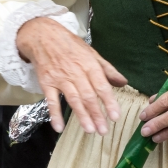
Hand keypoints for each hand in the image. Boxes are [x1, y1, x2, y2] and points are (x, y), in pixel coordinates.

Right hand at [17, 17, 126, 134]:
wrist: (44, 36)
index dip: (109, 101)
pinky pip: (51, 101)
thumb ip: (107, 69)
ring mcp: (60, 78)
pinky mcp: (47, 83)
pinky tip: (60, 127)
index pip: (102, 85)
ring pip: (73, 99)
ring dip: (81, 116)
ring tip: (90, 130)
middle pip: (88, 96)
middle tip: (104, 130)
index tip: (116, 116)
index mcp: (89, 64)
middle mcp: (76, 72)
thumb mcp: (92, 53)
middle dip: (97, 114)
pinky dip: (55, 114)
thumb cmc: (71, 46)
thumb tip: (123, 82)